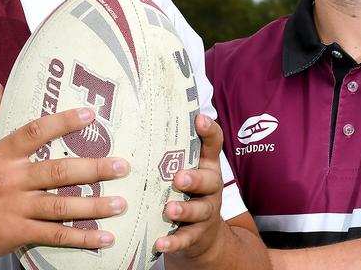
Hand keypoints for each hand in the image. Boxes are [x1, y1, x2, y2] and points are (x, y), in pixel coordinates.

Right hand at [0, 83, 130, 263]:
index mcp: (0, 155)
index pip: (35, 132)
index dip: (63, 122)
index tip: (90, 115)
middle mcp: (10, 180)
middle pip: (57, 172)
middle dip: (93, 168)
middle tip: (122, 164)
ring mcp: (16, 209)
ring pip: (61, 206)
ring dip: (95, 206)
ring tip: (122, 202)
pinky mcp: (19, 233)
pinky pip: (55, 235)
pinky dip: (82, 237)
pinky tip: (105, 236)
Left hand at [156, 114, 227, 259]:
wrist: (202, 236)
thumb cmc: (188, 192)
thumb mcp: (185, 167)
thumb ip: (173, 147)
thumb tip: (147, 117)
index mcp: (206, 166)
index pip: (213, 145)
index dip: (209, 132)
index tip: (200, 120)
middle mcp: (210, 188)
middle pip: (209, 181)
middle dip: (195, 179)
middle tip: (179, 178)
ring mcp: (205, 213)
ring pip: (199, 210)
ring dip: (185, 209)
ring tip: (170, 209)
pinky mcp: (196, 236)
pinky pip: (186, 239)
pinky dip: (173, 242)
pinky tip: (161, 243)